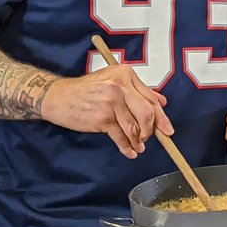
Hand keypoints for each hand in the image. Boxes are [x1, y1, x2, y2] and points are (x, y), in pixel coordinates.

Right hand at [41, 66, 172, 159]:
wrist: (58, 96)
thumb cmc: (86, 90)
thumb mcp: (113, 81)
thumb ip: (138, 91)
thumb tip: (162, 103)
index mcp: (126, 74)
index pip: (151, 99)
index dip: (162, 117)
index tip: (168, 129)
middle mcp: (120, 86)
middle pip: (147, 113)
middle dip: (151, 130)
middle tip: (150, 139)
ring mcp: (111, 102)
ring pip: (134, 127)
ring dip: (138, 141)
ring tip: (138, 147)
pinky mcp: (102, 117)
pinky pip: (120, 136)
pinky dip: (126, 146)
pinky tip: (129, 152)